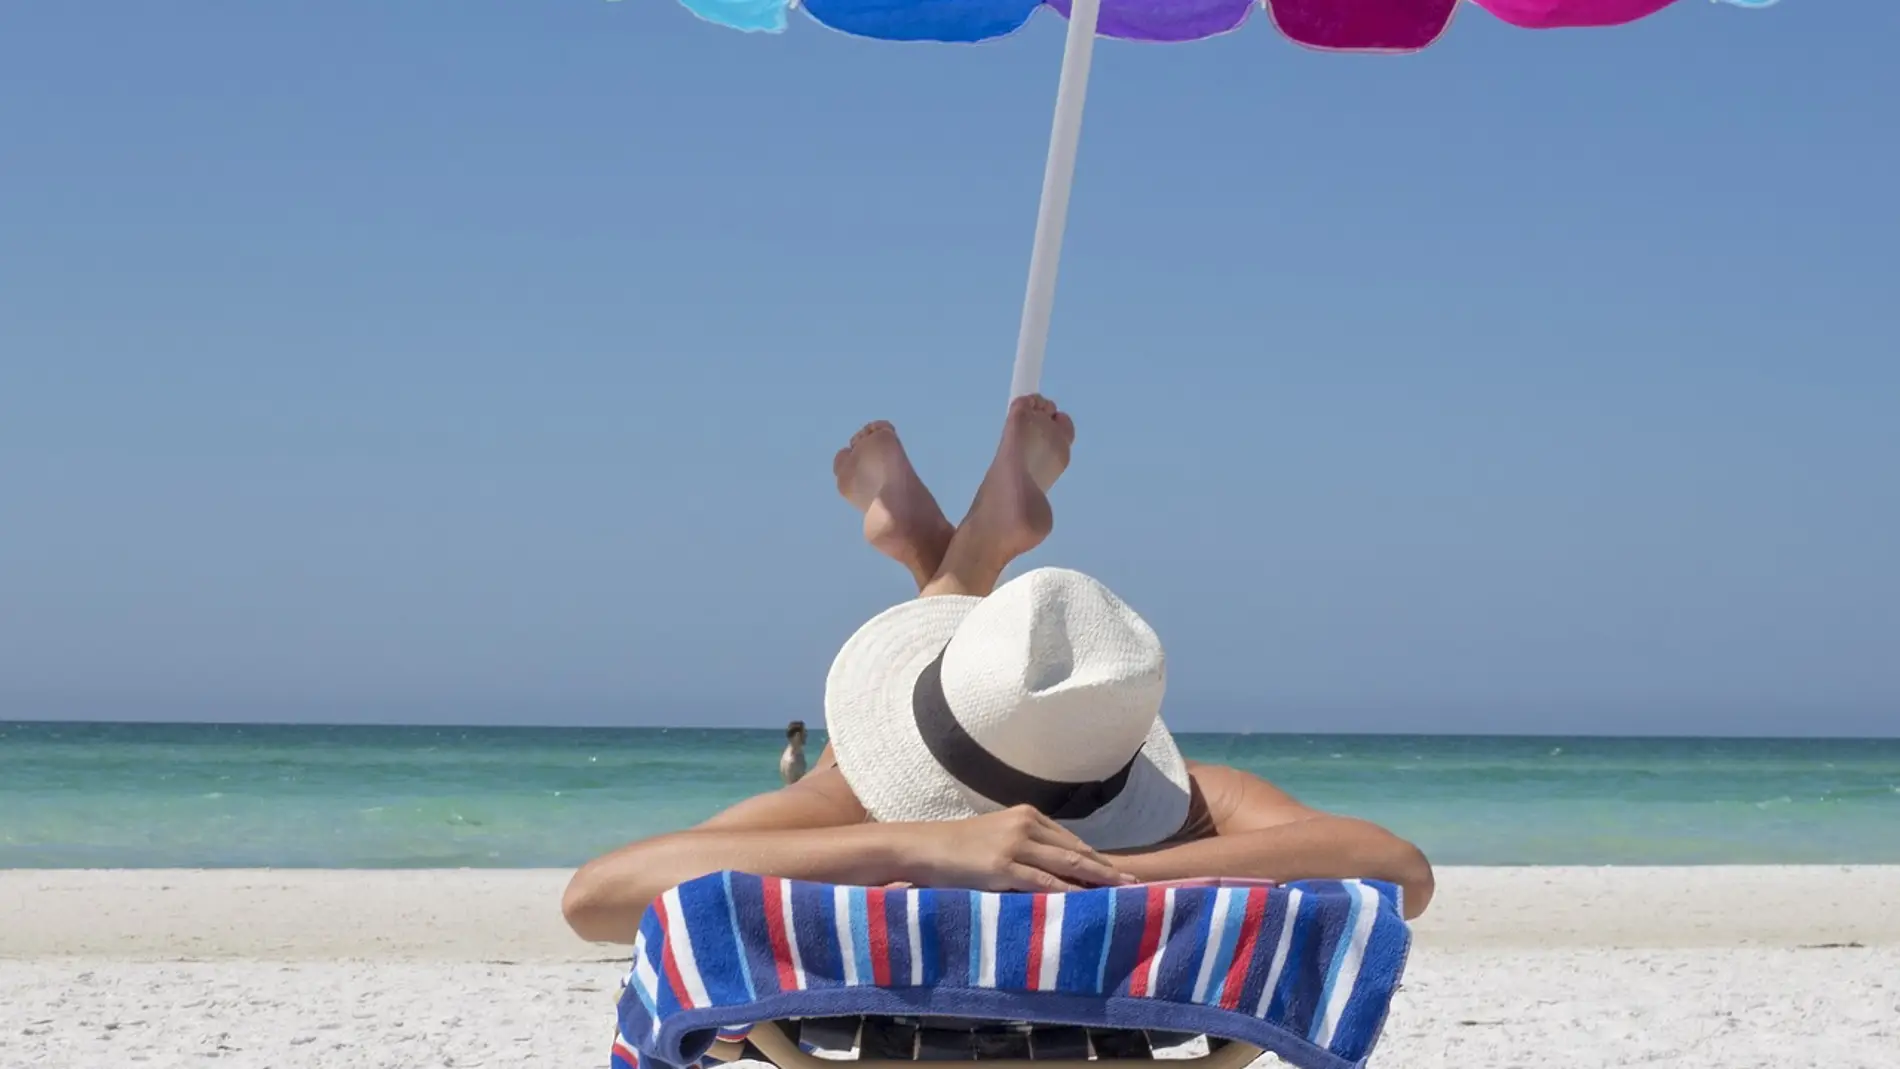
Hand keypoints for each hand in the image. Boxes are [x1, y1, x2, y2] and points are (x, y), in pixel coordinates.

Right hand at [897, 806, 1137, 892]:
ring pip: (1067, 863)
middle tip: (1135, 883)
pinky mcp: (1003, 866)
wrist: (923, 847)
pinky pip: (1043, 881)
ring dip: (1098, 879)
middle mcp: (1026, 824)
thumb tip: (1053, 870)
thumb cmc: (957, 848)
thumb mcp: (996, 838)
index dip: (1097, 858)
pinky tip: (1085, 902)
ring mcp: (1015, 844)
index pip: (1071, 840)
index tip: (1121, 872)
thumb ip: (1025, 848)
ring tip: (1122, 892)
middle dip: (1107, 868)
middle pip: (1077, 850)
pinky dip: (1068, 892)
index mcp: (1027, 816)